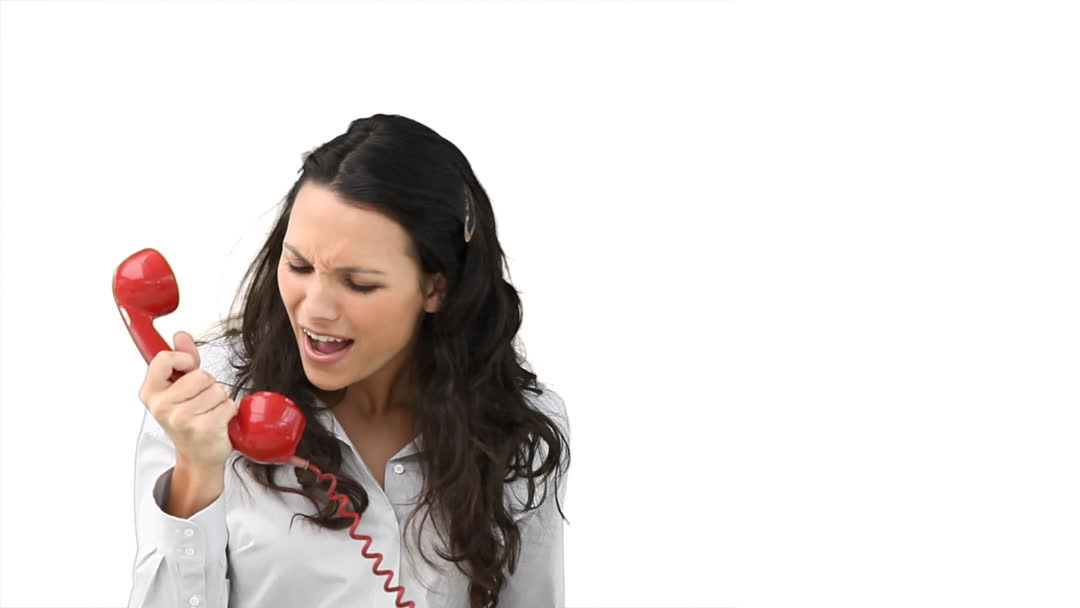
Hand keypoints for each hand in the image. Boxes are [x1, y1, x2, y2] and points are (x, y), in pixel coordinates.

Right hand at [138, 331, 238, 469]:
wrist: (198, 455)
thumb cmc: (188, 420)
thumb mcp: (178, 388)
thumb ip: (181, 359)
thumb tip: (180, 336)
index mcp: (150, 393)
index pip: (164, 359)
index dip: (183, 359)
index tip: (187, 368)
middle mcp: (162, 406)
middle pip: (200, 374)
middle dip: (208, 384)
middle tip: (201, 400)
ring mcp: (181, 419)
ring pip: (217, 389)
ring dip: (219, 399)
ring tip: (209, 412)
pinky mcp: (204, 429)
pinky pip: (228, 404)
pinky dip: (229, 411)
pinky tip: (218, 422)